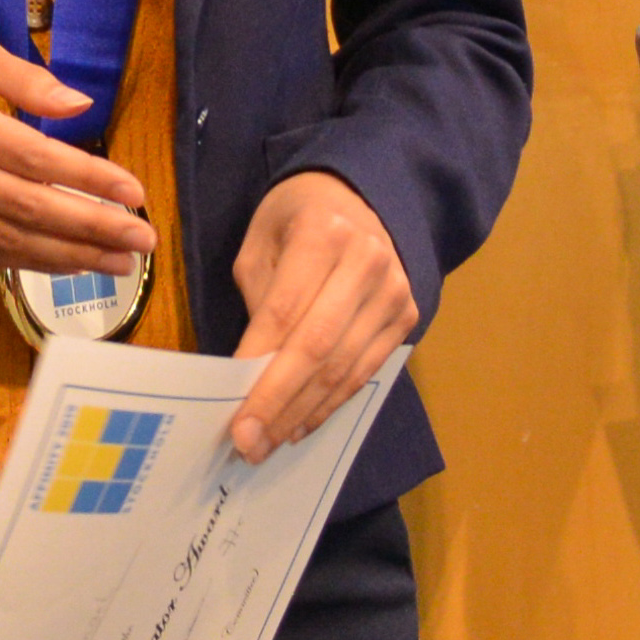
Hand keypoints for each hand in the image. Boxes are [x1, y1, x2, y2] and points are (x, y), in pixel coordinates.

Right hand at [0, 31, 158, 279]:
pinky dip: (33, 263)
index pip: (34, 159)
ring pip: (10, 242)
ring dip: (72, 257)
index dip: (88, 179)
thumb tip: (81, 103)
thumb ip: (25, 77)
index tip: (134, 191)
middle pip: (29, 209)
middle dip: (92, 228)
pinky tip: (71, 265)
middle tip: (142, 239)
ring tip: (121, 262)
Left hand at [224, 172, 418, 462]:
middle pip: (318, 349)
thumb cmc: (297, 219)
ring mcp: (394, 291)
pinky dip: (331, 403)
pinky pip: (365, 370)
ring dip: (303, 413)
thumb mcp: (261, 242)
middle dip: (278, 402)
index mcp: (323, 234)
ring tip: (268, 443)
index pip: (285, 313)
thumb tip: (249, 374)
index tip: (232, 413)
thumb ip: (258, 301)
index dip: (258, 368)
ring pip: (344, 368)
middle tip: (247, 445)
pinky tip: (301, 423)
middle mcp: (367, 263)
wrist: (361, 194)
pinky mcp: (407, 316)